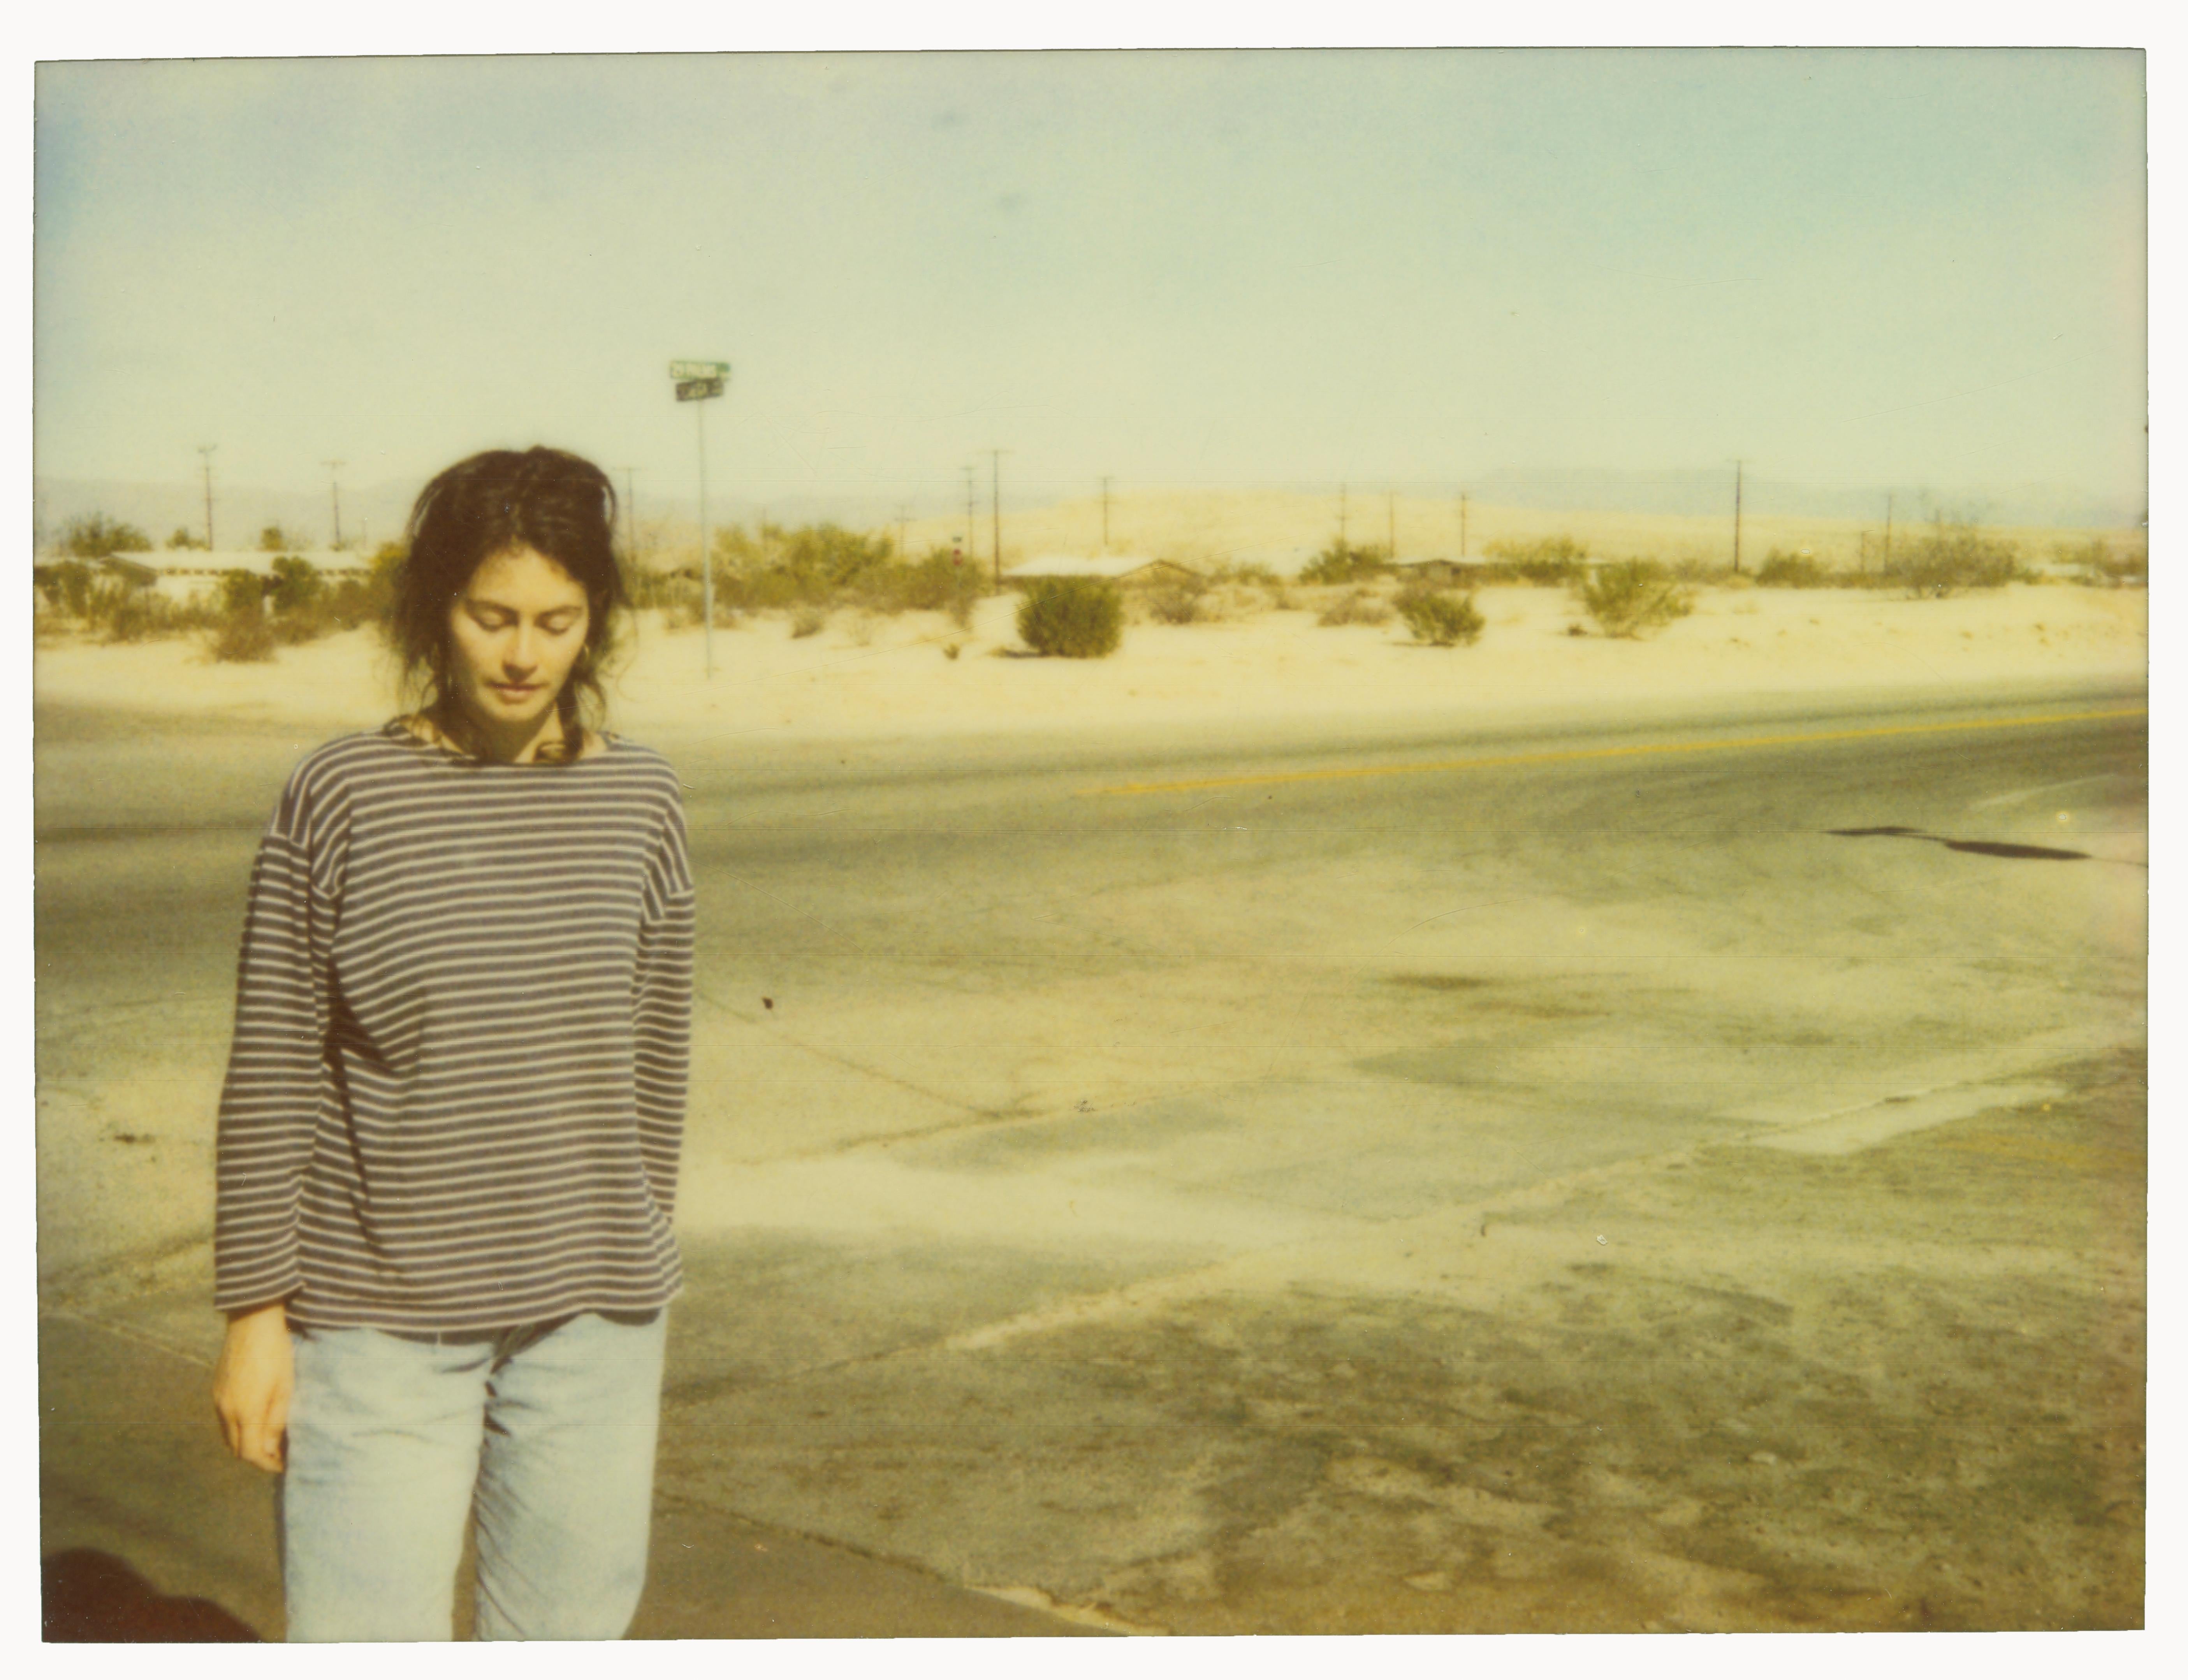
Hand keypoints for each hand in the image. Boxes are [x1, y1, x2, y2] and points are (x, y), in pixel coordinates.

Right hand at [213, 1301, 293, 1472]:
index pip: (250, 1453)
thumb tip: (271, 1449)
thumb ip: (276, 1422)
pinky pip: (223, 1419)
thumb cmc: (276, 1353)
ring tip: (267, 1439)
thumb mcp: (285, 1388)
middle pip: (235, 1448)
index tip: (282, 1465)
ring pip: (227, 1435)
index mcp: (245, 1412)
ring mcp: (217, 1399)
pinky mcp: (215, 1389)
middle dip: (255, 1456)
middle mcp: (225, 1410)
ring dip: (244, 1442)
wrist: (252, 1322)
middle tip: (276, 1454)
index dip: (266, 1464)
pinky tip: (253, 1420)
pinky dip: (236, 1427)